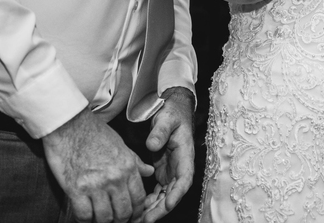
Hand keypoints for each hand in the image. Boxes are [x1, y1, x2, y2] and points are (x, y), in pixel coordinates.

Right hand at [42, 107, 153, 222]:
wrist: (69, 125)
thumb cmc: (94, 132)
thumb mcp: (120, 144)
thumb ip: (135, 161)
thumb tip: (150, 171)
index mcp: (128, 167)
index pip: (138, 199)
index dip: (136, 213)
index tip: (131, 217)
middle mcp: (115, 178)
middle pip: (123, 212)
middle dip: (121, 221)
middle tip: (115, 221)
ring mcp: (95, 185)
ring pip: (105, 217)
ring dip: (102, 222)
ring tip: (99, 219)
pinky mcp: (76, 189)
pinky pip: (83, 215)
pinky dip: (84, 220)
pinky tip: (84, 217)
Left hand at [138, 87, 195, 221]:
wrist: (172, 112)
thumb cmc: (172, 114)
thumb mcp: (166, 119)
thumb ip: (160, 131)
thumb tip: (152, 145)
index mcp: (185, 156)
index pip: (184, 179)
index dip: (176, 194)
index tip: (167, 204)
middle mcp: (180, 168)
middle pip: (173, 194)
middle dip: (161, 209)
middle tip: (146, 220)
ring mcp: (171, 172)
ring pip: (165, 196)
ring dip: (154, 209)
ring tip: (138, 219)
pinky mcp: (163, 173)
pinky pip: (157, 192)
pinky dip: (149, 202)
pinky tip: (137, 209)